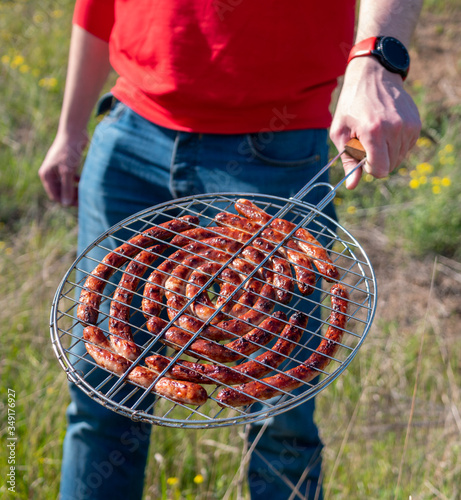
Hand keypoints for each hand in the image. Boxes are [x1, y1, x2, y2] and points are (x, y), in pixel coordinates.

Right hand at [38, 130, 87, 205]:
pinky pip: (72, 179)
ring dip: (76, 190)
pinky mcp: (67, 166)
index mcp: (46, 176)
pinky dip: (78, 182)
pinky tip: (86, 182)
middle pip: (62, 192)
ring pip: (68, 186)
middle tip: (86, 199)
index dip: (67, 201)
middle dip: (73, 196)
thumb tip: (66, 203)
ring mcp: (58, 170)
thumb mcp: (67, 171)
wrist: (74, 132)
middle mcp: (51, 174)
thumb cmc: (69, 151)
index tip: (81, 204)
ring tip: (88, 191)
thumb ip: (66, 187)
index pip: (55, 196)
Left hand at [330, 57, 420, 188]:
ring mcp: (408, 125)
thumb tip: (351, 185)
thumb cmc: (351, 105)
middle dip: (377, 160)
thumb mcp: (340, 132)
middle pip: (390, 166)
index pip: (381, 170)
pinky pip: (407, 147)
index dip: (370, 169)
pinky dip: (396, 144)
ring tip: (376, 134)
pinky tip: (386, 130)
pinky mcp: (416, 123)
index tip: (363, 156)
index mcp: (374, 132)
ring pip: (400, 158)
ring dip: (387, 152)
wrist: (373, 76)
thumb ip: (348, 160)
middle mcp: (395, 129)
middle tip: (367, 142)